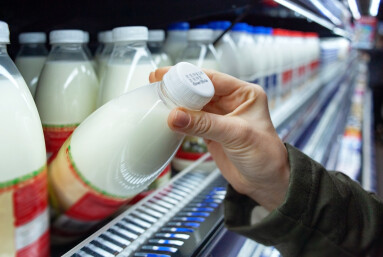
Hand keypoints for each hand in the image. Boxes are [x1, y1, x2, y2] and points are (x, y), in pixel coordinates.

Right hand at [149, 68, 289, 210]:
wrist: (265, 183)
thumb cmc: (266, 156)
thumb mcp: (237, 135)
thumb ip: (205, 125)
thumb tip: (176, 116)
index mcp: (244, 94)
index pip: (212, 79)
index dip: (189, 76)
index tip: (167, 76)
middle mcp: (231, 102)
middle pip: (199, 89)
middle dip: (179, 87)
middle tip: (156, 85)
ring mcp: (219, 117)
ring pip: (193, 105)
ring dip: (177, 103)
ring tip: (157, 99)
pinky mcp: (210, 131)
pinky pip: (191, 121)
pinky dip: (179, 120)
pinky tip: (167, 117)